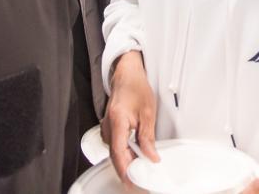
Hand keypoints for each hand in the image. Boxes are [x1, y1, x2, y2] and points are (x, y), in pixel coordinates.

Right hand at [103, 52, 158, 182]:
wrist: (126, 74)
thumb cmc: (135, 87)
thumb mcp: (148, 112)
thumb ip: (148, 137)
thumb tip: (151, 156)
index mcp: (117, 121)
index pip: (119, 152)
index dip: (126, 170)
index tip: (133, 182)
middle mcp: (108, 127)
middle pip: (116, 157)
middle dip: (128, 172)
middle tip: (141, 183)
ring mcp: (107, 129)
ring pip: (116, 153)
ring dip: (128, 164)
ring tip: (142, 172)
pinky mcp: (110, 130)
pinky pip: (116, 147)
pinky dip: (126, 155)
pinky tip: (136, 159)